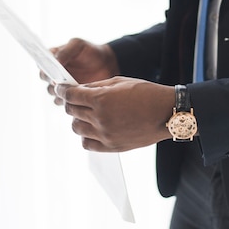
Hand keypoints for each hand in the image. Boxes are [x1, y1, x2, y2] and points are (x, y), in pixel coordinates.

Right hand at [40, 38, 119, 103]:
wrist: (106, 65)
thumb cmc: (90, 52)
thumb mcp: (78, 45)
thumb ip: (66, 50)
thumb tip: (55, 60)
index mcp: (52, 59)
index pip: (40, 64)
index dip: (44, 67)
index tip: (51, 70)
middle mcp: (53, 73)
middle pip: (45, 80)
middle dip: (51, 80)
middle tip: (60, 82)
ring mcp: (61, 86)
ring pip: (53, 93)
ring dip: (60, 92)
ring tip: (71, 90)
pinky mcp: (70, 97)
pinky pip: (64, 103)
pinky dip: (68, 101)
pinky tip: (77, 98)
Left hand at [55, 77, 174, 151]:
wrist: (167, 113)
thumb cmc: (145, 93)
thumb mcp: (119, 82)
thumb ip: (96, 86)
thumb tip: (78, 90)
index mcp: (101, 100)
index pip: (70, 95)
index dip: (63, 90)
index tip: (61, 88)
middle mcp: (100, 119)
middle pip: (71, 111)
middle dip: (72, 103)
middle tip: (77, 99)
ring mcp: (105, 135)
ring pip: (77, 128)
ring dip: (78, 119)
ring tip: (88, 114)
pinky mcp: (112, 146)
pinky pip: (87, 144)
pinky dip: (86, 135)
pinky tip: (94, 127)